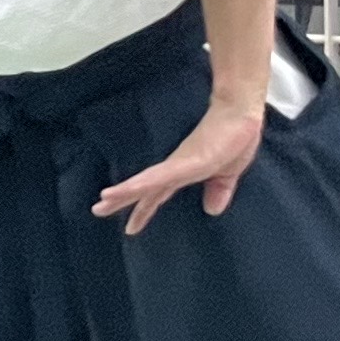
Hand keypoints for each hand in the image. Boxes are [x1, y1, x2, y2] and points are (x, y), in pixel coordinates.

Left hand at [92, 100, 261, 235]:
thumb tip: (212, 210)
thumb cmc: (235, 137)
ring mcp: (179, 164)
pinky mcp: (187, 161)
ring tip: (104, 200)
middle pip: (144, 188)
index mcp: (183, 173)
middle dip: (121, 200)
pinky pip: (162, 176)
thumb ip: (218, 189)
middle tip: (97, 210)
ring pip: (147, 183)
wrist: (242, 112)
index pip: (157, 195)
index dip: (143, 210)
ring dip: (125, 192)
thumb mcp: (228, 173)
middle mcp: (175, 169)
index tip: (130, 227)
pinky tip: (128, 190)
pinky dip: (144, 184)